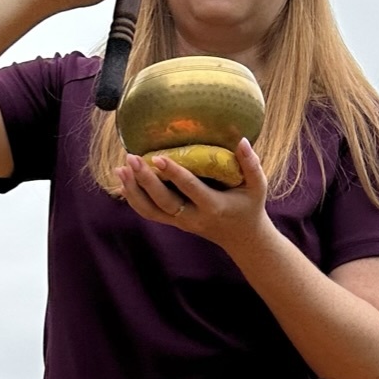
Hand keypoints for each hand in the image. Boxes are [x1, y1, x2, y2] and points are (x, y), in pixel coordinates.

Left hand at [117, 137, 270, 260]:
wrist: (242, 238)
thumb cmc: (250, 206)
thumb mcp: (258, 186)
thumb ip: (251, 163)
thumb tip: (241, 139)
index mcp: (213, 207)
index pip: (190, 189)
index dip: (173, 174)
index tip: (158, 157)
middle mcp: (193, 217)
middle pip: (163, 201)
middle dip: (145, 181)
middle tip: (132, 158)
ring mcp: (180, 223)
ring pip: (151, 211)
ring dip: (133, 191)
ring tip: (120, 168)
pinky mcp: (173, 223)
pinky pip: (149, 213)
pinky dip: (133, 199)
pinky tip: (122, 181)